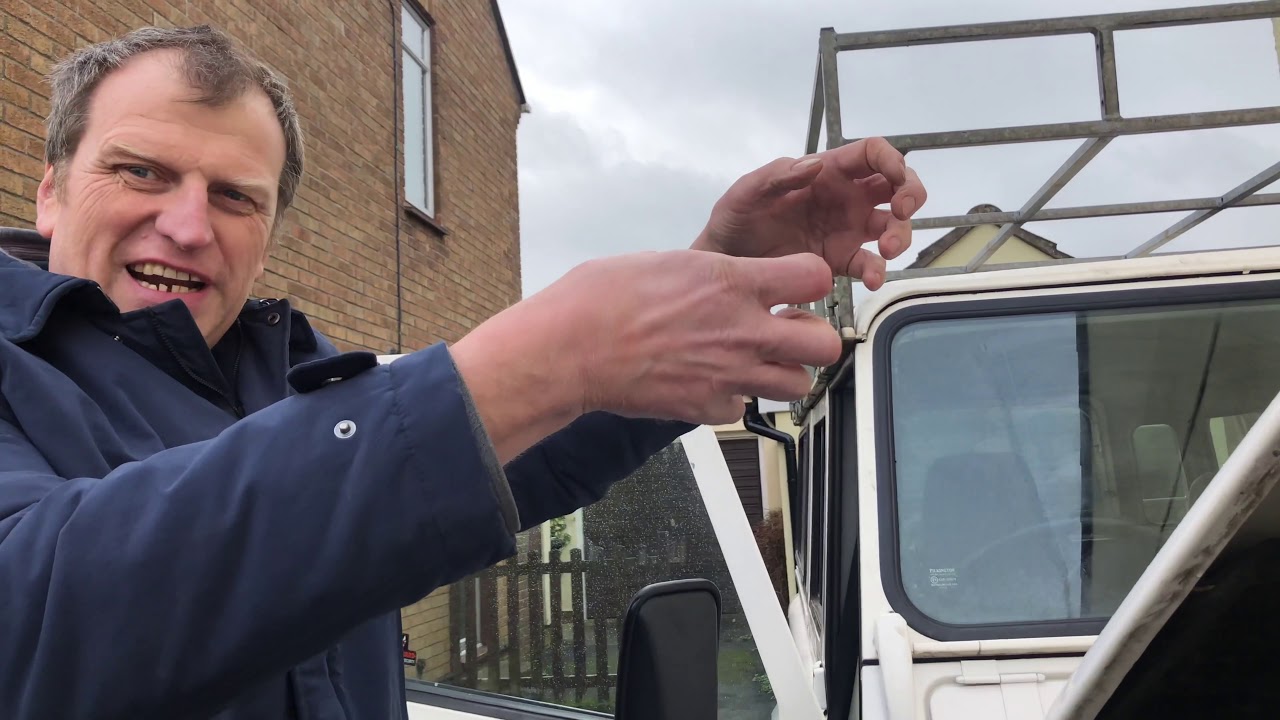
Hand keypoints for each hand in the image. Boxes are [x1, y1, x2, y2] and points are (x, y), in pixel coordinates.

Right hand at [451, 249, 839, 461]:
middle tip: (789, 330)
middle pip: (825, 344)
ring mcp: (729, 374)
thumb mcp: (670, 261)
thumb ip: (716, 273)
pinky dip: (733, 397)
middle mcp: (742, 331)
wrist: (570, 348)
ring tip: (755, 360)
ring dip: (783, 371)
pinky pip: (743, 407)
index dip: (812, 280)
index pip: (817, 277)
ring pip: (797, 384)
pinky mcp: (708, 408)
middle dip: (814, 336)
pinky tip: (711, 381)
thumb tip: (731, 277)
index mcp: (733, 282)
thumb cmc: (603, 297)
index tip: (799, 283)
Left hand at [691, 137, 926, 289]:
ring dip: (901, 235)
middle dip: (911, 194)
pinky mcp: (840, 261)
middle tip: (901, 212)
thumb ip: (776, 175)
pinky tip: (871, 280)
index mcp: (828, 172)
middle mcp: (845, 198)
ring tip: (887, 250)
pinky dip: (878, 271)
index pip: (873, 154)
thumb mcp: (747, 192)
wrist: (724, 265)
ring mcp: (846, 230)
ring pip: (893, 225)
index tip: (895, 179)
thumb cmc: (734, 220)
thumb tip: (815, 165)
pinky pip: (870, 263)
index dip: (892, 161)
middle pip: (896, 186)